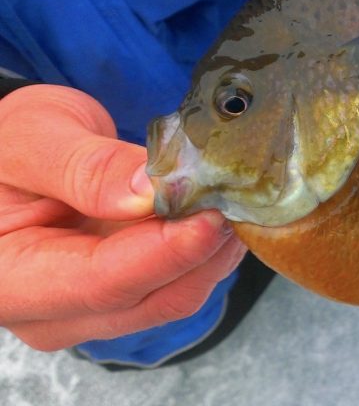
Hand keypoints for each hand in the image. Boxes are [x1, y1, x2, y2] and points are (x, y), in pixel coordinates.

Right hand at [0, 85, 246, 350]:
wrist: (12, 157)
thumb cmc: (6, 146)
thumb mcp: (31, 138)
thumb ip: (86, 167)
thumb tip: (147, 191)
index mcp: (10, 280)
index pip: (102, 282)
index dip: (166, 252)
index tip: (212, 218)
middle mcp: (54, 312)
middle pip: (153, 299)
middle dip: (205, 250)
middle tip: (241, 196)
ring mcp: (97, 309)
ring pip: (179, 293)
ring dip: (216, 248)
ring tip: (238, 196)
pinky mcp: (133, 292)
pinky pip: (185, 279)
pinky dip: (211, 245)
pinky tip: (225, 208)